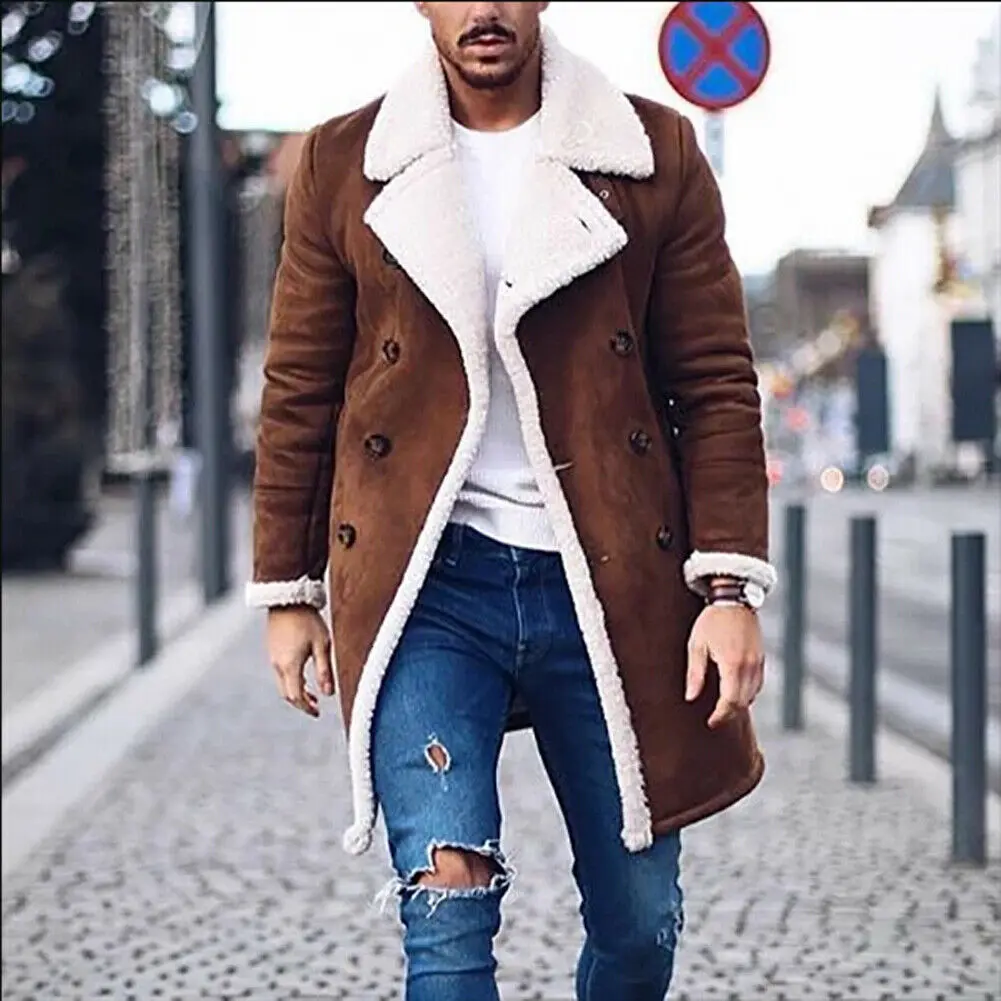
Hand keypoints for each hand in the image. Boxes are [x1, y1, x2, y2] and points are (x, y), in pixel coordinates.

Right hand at [267, 605, 333, 717]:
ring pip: (282, 684)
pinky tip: (302, 675)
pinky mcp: (272, 650)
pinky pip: (279, 673)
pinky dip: (290, 681)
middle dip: (301, 703)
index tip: (317, 713)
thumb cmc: (308, 620)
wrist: (287, 598)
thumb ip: (324, 670)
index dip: (306, 708)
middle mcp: (277, 665)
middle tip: (315, 707)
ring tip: (312, 694)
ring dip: (296, 692)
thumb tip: (329, 694)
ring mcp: (272, 657)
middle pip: (287, 693)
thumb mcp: (322, 645)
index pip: (296, 697)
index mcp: (290, 666)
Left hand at [685, 604, 764, 728]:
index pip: (730, 701)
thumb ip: (695, 673)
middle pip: (743, 702)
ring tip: (723, 707)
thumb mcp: (697, 645)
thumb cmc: (712, 621)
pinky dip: (747, 693)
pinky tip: (735, 692)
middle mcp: (749, 666)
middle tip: (715, 718)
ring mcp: (758, 662)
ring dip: (739, 704)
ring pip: (752, 695)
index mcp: (732, 664)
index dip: (720, 716)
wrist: (734, 599)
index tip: (711, 722)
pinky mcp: (761, 658)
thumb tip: (690, 697)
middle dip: (728, 713)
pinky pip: (757, 684)